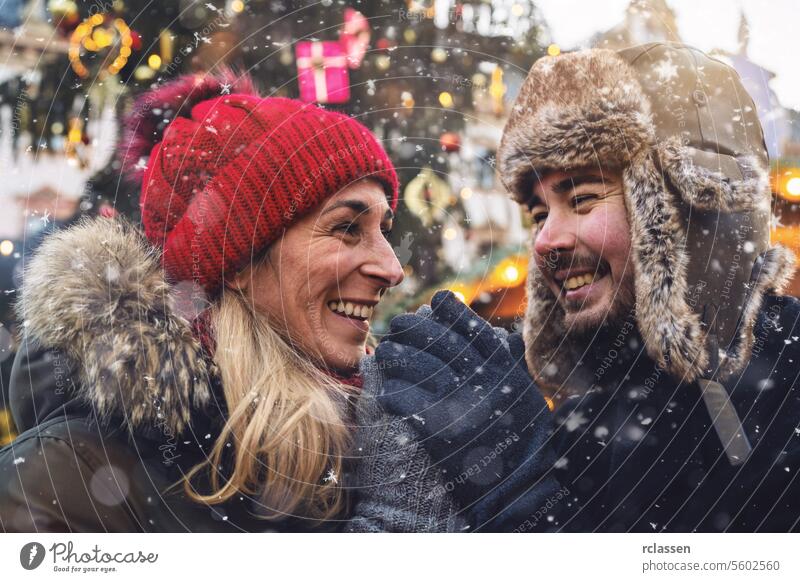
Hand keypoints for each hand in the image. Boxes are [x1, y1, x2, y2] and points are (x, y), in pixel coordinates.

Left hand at [374, 291, 561, 528]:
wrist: (517, 486)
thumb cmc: (520, 436)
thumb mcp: (525, 393)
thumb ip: (512, 363)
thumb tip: (502, 333)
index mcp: (504, 370)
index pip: (474, 329)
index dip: (453, 312)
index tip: (436, 300)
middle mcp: (483, 382)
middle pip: (441, 342)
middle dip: (414, 327)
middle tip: (397, 324)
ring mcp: (460, 404)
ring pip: (418, 366)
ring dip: (396, 356)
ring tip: (385, 352)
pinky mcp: (438, 431)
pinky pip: (404, 401)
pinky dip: (391, 393)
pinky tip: (385, 391)